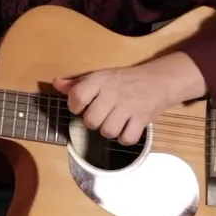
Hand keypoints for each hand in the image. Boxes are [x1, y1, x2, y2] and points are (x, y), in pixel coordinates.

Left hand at [51, 54, 203, 145]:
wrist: (159, 80)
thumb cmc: (124, 80)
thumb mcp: (101, 76)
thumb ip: (77, 83)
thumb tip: (56, 84)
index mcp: (101, 80)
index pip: (77, 96)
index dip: (75, 106)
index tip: (82, 106)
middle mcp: (114, 92)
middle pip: (91, 120)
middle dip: (93, 122)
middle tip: (102, 115)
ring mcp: (129, 106)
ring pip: (108, 132)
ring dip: (109, 130)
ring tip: (114, 122)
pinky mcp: (143, 119)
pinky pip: (127, 139)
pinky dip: (125, 138)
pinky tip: (126, 129)